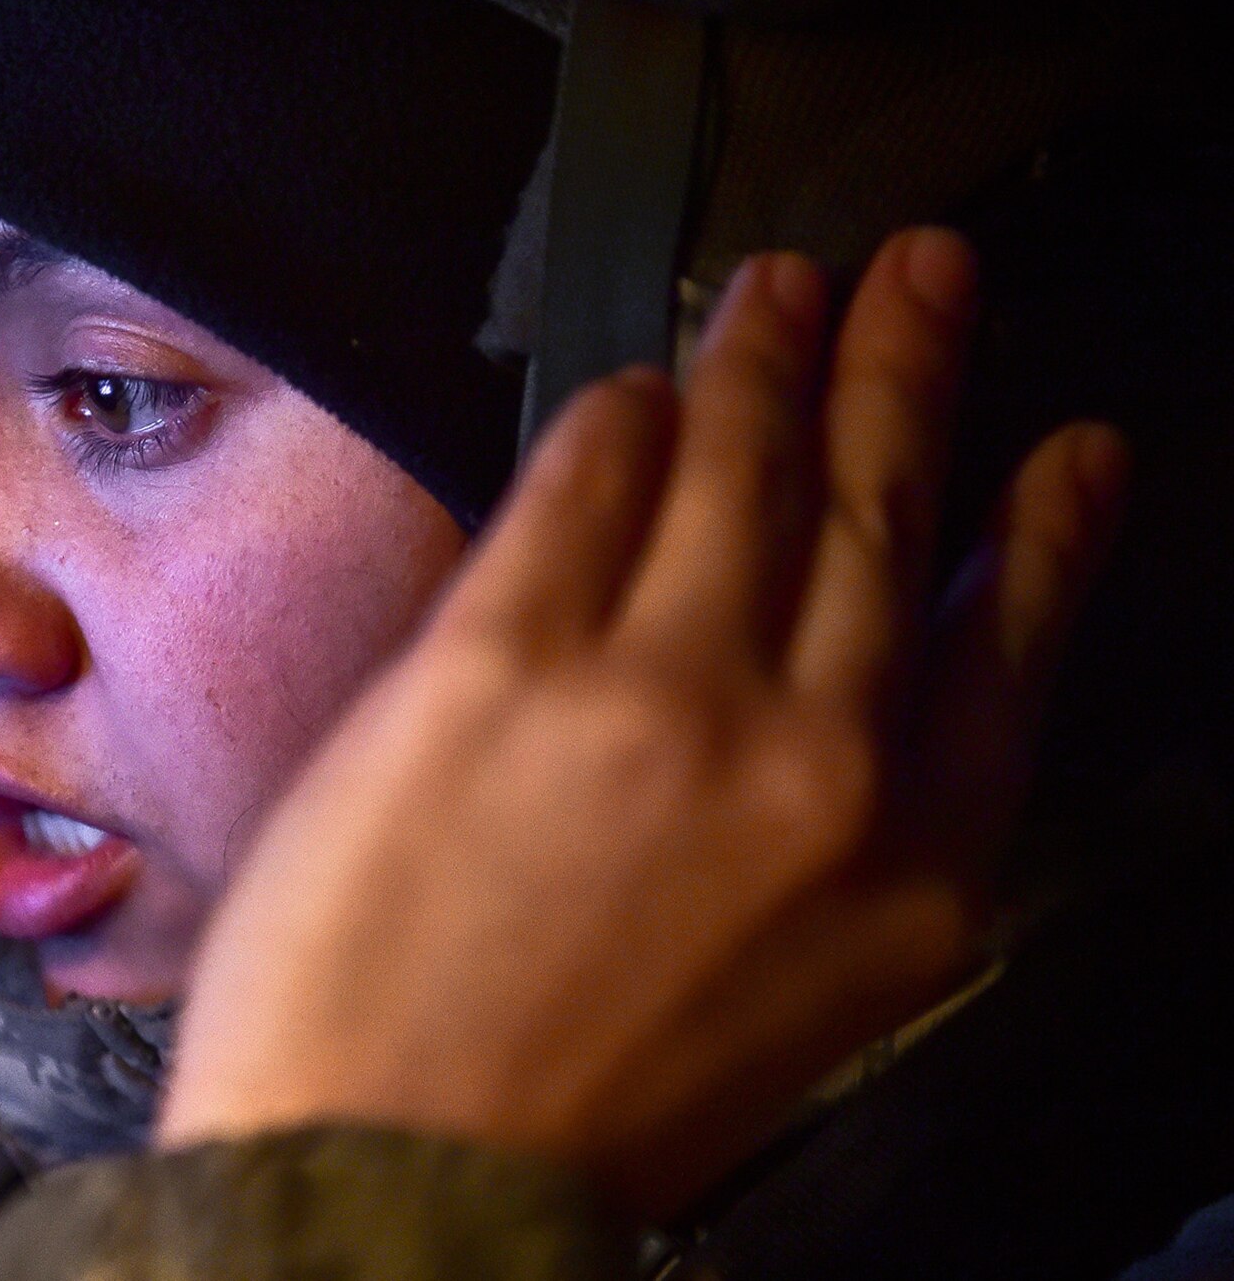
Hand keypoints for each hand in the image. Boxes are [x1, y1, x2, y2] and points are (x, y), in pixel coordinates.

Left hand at [156, 228, 1129, 1221]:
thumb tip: (835, 682)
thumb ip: (845, 839)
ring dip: (766, 360)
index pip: (1004, 650)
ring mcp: (654, 693)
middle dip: (906, 376)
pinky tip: (634, 386)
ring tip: (781, 295)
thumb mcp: (790, 1004)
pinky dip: (617, 418)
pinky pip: (582, 484)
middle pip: (876, 516)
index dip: (1042, 535)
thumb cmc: (574, 1109)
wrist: (387, 1174)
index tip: (1067, 457)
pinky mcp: (498, 659)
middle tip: (921, 281)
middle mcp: (807, 762)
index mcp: (902, 874)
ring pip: (738, 470)